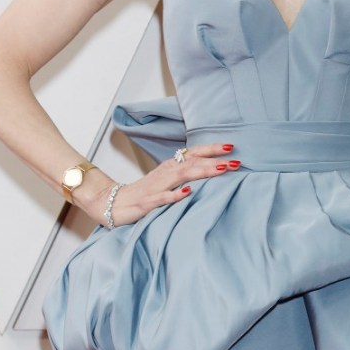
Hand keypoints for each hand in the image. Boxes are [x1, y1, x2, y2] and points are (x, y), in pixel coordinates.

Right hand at [75, 143, 240, 227]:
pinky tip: (187, 193)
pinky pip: (163, 198)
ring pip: (182, 175)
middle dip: (215, 161)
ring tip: (220, 170)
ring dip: (202, 171)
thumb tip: (213, 170)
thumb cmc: (146, 192)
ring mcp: (157, 186)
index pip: (194, 153)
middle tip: (236, 161)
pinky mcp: (148, 202)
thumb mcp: (168, 181)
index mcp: (171, 166)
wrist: (114, 203)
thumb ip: (187, 174)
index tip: (232, 146)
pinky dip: (175, 195)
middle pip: (192, 162)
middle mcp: (166, 172)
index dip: (212, 149)